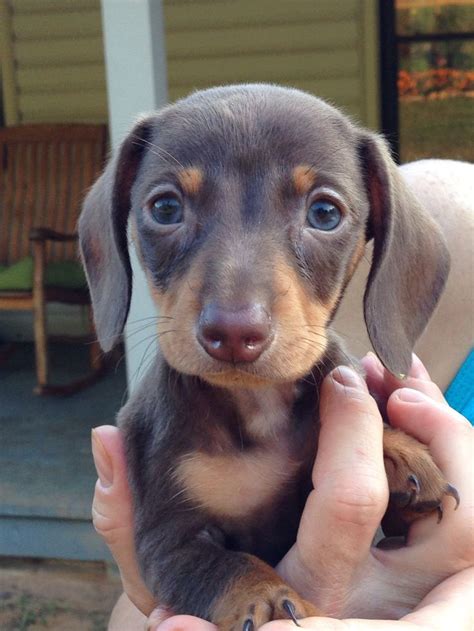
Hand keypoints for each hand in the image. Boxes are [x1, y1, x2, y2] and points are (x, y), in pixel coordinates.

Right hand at [92, 354, 472, 629]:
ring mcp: (396, 579)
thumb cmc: (191, 595)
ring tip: (406, 373)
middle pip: (445, 515)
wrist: (237, 628)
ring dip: (443, 431)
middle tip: (382, 372)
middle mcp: (363, 584)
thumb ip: (125, 513)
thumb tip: (105, 442)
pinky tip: (410, 388)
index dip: (350, 437)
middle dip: (427, 430)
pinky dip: (438, 438)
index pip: (350, 508)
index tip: (339, 381)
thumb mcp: (154, 563)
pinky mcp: (403, 557)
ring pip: (462, 509)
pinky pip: (448, 496)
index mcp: (304, 587)